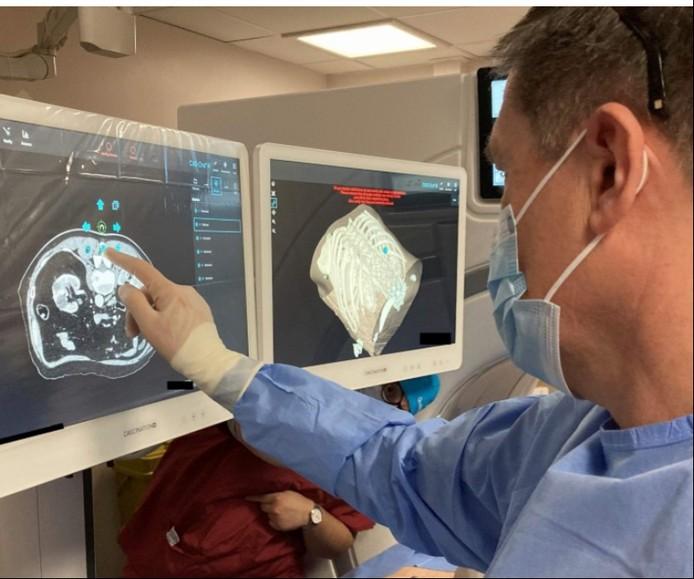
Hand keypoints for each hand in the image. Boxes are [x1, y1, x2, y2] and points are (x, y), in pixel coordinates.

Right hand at [105, 248, 240, 391]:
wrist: (207, 360)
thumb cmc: (176, 343)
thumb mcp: (149, 324)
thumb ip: (134, 303)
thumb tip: (126, 288)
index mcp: (170, 290)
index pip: (143, 270)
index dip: (124, 261)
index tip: (110, 253)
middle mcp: (183, 290)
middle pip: (150, 293)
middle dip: (137, 310)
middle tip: (133, 333)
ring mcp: (192, 300)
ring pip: (161, 302)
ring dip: (149, 316)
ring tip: (148, 337)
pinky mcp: (198, 311)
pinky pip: (174, 308)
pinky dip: (163, 318)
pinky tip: (165, 335)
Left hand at [246, 491, 314, 531]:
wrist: (308, 514)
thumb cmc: (298, 500)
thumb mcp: (288, 493)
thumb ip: (276, 494)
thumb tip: (265, 497)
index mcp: (276, 498)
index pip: (261, 498)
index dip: (253, 498)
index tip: (246, 498)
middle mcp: (274, 508)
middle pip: (263, 507)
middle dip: (267, 505)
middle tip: (275, 504)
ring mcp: (275, 518)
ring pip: (267, 515)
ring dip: (271, 513)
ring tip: (282, 512)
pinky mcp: (277, 526)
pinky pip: (271, 522)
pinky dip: (274, 520)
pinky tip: (283, 518)